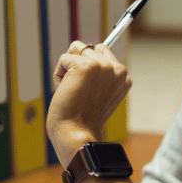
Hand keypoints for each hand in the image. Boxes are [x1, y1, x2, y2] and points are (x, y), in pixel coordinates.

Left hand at [47, 41, 131, 165]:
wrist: (77, 135)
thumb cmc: (83, 119)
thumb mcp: (100, 94)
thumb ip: (99, 74)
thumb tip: (81, 49)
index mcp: (123, 76)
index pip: (102, 51)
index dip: (87, 66)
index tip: (85, 87)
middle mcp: (117, 69)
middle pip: (88, 47)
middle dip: (76, 64)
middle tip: (78, 90)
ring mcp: (102, 66)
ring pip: (75, 49)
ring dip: (67, 69)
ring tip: (72, 90)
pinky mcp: (84, 66)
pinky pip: (63, 59)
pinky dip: (58, 75)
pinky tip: (66, 91)